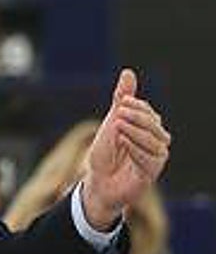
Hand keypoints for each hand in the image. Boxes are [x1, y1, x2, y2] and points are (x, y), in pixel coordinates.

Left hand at [82, 69, 170, 227]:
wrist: (97, 181)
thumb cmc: (105, 153)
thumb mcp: (111, 122)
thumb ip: (121, 100)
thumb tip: (128, 72)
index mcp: (148, 129)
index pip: (150, 113)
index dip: (137, 106)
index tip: (121, 101)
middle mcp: (156, 143)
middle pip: (155, 125)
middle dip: (137, 117)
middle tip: (118, 114)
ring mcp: (155, 159)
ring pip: (156, 142)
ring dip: (136, 132)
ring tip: (118, 127)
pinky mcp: (151, 174)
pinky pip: (151, 159)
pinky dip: (136, 149)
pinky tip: (123, 142)